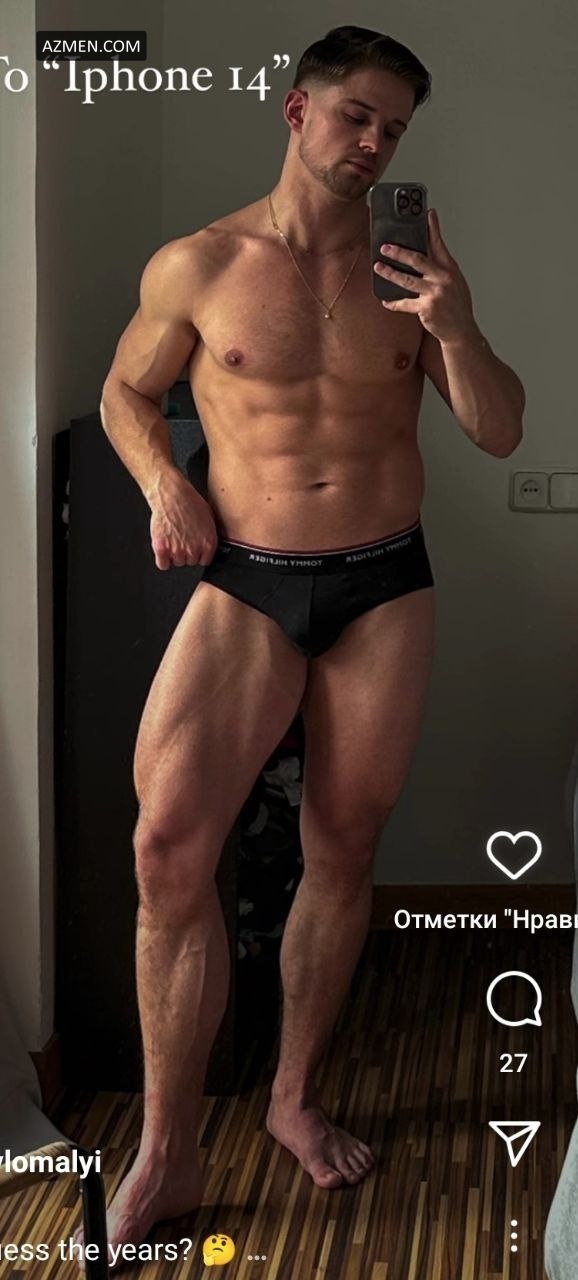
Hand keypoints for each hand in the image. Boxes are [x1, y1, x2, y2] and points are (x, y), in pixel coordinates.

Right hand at [148, 471, 217, 569]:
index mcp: (208, 542)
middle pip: (190, 562)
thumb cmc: (189, 501)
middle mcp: (194, 549)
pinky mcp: (162, 548)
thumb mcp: (209, 517)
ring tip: (172, 538)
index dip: (198, 554)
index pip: (204, 561)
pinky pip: (163, 565)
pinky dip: (162, 559)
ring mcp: (177, 550)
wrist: (171, 494)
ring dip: (173, 555)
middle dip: (185, 553)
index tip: (194, 549)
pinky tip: (163, 548)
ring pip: (176, 563)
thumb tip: (208, 542)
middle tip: (181, 538)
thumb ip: (210, 534)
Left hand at [373, 208, 475, 343]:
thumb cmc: (457, 306)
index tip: (427, 214)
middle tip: (385, 246)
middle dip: (399, 252)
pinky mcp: (426, 309)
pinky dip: (394, 303)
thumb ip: (442, 269)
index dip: (432, 228)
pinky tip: (385, 301)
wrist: (461, 331)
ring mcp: (434, 294)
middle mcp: (443, 279)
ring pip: (407, 280)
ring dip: (390, 273)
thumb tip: (426, 256)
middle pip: (417, 260)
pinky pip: (405, 303)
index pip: (439, 244)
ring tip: (378, 267)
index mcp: (450, 269)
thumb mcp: (455, 282)